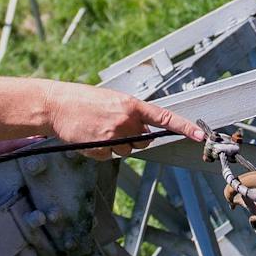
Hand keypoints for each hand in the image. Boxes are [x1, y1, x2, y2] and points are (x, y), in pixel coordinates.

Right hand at [41, 81, 205, 156]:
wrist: (56, 105)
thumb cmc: (82, 100)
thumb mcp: (111, 100)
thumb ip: (130, 114)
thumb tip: (143, 131)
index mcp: (131, 105)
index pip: (164, 118)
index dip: (184, 127)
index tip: (199, 135)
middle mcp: (126, 121)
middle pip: (144, 141)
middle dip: (134, 138)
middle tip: (114, 126)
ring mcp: (113, 136)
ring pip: (127, 151)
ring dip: (117, 144)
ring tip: (98, 129)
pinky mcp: (100, 149)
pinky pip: (109, 156)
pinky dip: (101, 150)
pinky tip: (90, 136)